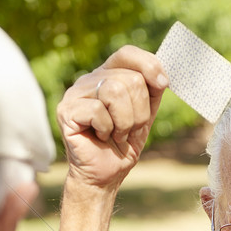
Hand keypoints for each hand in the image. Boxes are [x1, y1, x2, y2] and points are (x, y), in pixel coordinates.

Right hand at [57, 45, 167, 189]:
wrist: (104, 176)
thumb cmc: (122, 145)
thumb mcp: (145, 115)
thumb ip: (152, 92)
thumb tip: (162, 76)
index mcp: (108, 76)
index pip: (126, 54)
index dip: (148, 65)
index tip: (163, 84)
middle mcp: (90, 80)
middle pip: (128, 79)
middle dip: (139, 111)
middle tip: (130, 130)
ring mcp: (75, 94)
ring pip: (114, 91)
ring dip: (125, 122)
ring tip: (117, 135)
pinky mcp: (66, 111)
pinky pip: (98, 111)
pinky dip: (107, 130)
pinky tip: (100, 137)